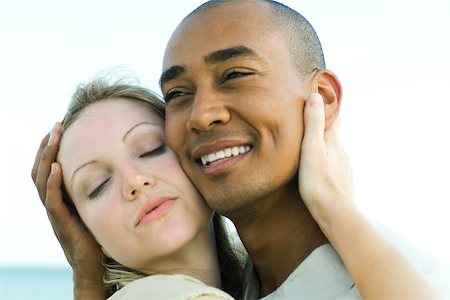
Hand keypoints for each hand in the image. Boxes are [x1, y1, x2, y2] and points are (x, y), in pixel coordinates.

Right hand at [31, 123, 105, 297]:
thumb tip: (112, 161)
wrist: (91, 261)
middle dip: (47, 145)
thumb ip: (94, 185)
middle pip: (41, 169)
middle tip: (56, 125)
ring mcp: (54, 211)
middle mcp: (52, 201)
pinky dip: (51, 182)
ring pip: (42, 180)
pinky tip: (57, 167)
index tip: (60, 127)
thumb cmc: (95, 230)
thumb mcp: (92, 202)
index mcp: (59, 195)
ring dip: (47, 157)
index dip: (50, 147)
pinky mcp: (61, 222)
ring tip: (53, 137)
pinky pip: (52, 200)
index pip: (48, 167)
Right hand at [298, 93, 353, 233]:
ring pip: (334, 153)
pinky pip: (334, 169)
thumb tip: (315, 96)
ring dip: (326, 148)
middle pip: (334, 135)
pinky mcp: (342, 184)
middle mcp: (342, 153)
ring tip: (313, 148)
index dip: (329, 107)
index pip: (334, 118)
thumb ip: (313, 124)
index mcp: (333, 143)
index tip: (323, 98)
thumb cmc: (319, 182)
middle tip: (313, 121)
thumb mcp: (311, 149)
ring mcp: (344, 169)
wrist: (335, 213)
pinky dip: (327, 165)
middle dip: (326, 127)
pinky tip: (320, 172)